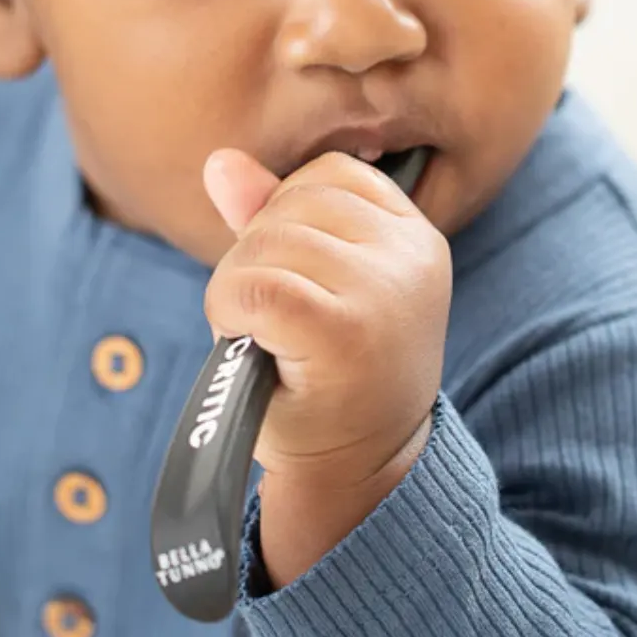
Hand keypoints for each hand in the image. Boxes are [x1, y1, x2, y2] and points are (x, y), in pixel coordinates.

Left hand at [204, 149, 450, 581]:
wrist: (355, 475)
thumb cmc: (331, 381)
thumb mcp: (315, 286)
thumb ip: (273, 219)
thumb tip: (219, 162)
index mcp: (417, 237)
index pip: (329, 173)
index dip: (287, 217)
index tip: (300, 283)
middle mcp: (410, 256)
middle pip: (291, 203)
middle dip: (256, 256)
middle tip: (276, 324)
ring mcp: (381, 290)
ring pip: (263, 243)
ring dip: (238, 289)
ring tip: (268, 339)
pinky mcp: (341, 328)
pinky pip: (252, 284)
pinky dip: (229, 312)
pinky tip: (251, 346)